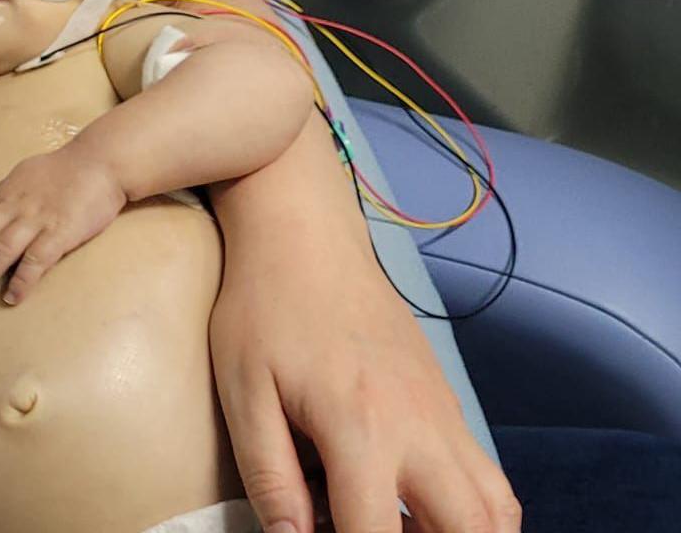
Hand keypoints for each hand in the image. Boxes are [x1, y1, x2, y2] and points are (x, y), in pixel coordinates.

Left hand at [0, 148, 127, 306]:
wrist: (102, 162)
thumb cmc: (63, 169)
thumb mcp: (22, 174)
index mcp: (6, 192)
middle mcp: (16, 205)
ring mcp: (38, 219)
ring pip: (1, 250)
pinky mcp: (61, 233)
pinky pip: (35, 260)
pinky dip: (21, 280)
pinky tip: (12, 296)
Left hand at [210, 235, 520, 532]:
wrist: (305, 238)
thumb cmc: (265, 309)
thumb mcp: (244, 393)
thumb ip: (270, 476)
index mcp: (361, 429)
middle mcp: (419, 428)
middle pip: (470, 529)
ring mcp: (443, 414)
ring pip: (496, 509)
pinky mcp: (448, 402)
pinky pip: (487, 476)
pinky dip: (474, 511)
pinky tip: (421, 512)